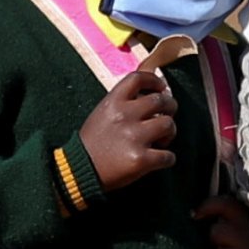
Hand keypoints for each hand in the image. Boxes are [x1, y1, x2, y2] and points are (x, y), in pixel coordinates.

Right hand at [78, 62, 180, 189]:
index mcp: (113, 102)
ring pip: (168, 124)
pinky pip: (168, 155)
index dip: (154, 81)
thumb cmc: (91, 143)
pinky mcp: (141, 159)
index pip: (138, 78)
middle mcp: (125, 116)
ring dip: (170, 132)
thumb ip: (122, 103)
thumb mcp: (101, 113)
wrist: (78, 170)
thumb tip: (150, 95)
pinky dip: (167, 158)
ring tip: (161, 139)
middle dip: (170, 106)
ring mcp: (134, 137)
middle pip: (160, 100)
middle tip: (168, 114)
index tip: (161, 87)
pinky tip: (159, 159)